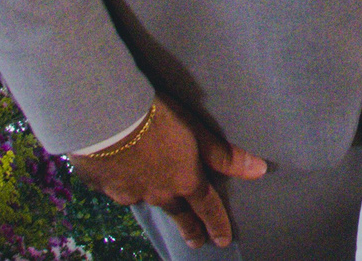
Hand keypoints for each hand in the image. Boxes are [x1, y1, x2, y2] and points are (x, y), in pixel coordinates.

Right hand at [69, 100, 267, 249]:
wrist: (104, 117)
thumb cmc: (158, 118)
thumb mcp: (197, 132)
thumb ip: (224, 154)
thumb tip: (259, 170)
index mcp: (184, 181)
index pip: (207, 207)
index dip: (217, 224)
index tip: (222, 241)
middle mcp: (157, 193)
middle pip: (177, 214)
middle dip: (189, 229)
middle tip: (196, 243)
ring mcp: (127, 192)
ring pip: (145, 200)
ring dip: (153, 201)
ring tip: (158, 201)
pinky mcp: (102, 185)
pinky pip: (116, 189)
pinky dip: (121, 183)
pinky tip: (119, 174)